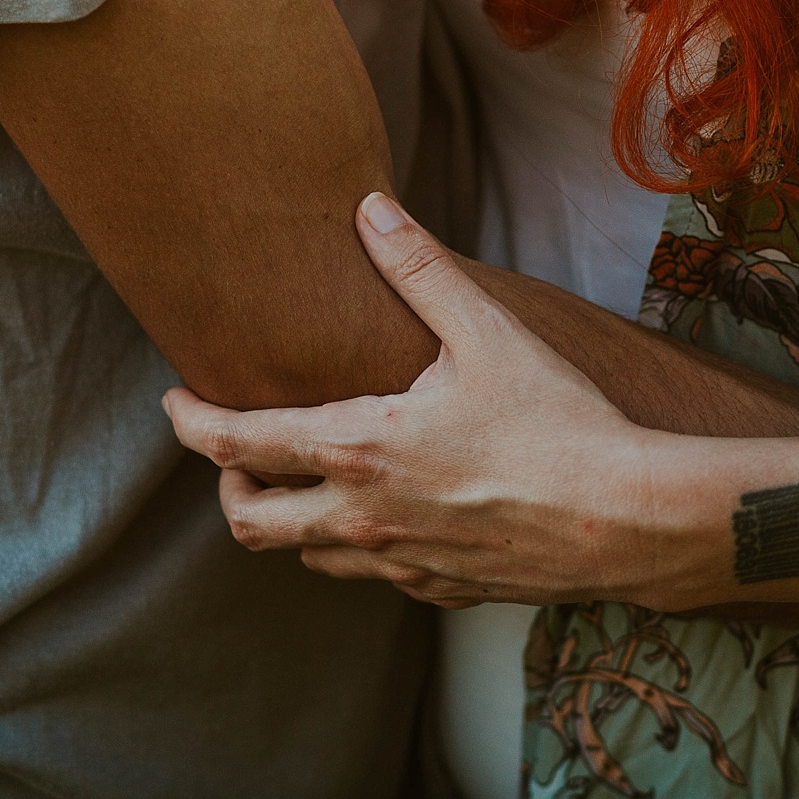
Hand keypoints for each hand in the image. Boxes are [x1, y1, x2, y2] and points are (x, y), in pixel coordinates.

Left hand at [164, 192, 647, 608]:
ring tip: (305, 476)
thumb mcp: (487, 331)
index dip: (192, 423)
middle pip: (250, 524)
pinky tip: (384, 509)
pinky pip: (372, 575)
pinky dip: (355, 543)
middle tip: (237, 452)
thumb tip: (370, 208)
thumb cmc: (558, 424)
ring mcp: (399, 565)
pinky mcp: (438, 590)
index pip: (238, 443)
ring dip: (290, 518)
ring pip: (307, 557)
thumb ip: (420, 269)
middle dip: (229, 487)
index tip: (176, 403)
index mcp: (359, 450)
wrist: (622, 521)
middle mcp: (363, 519)